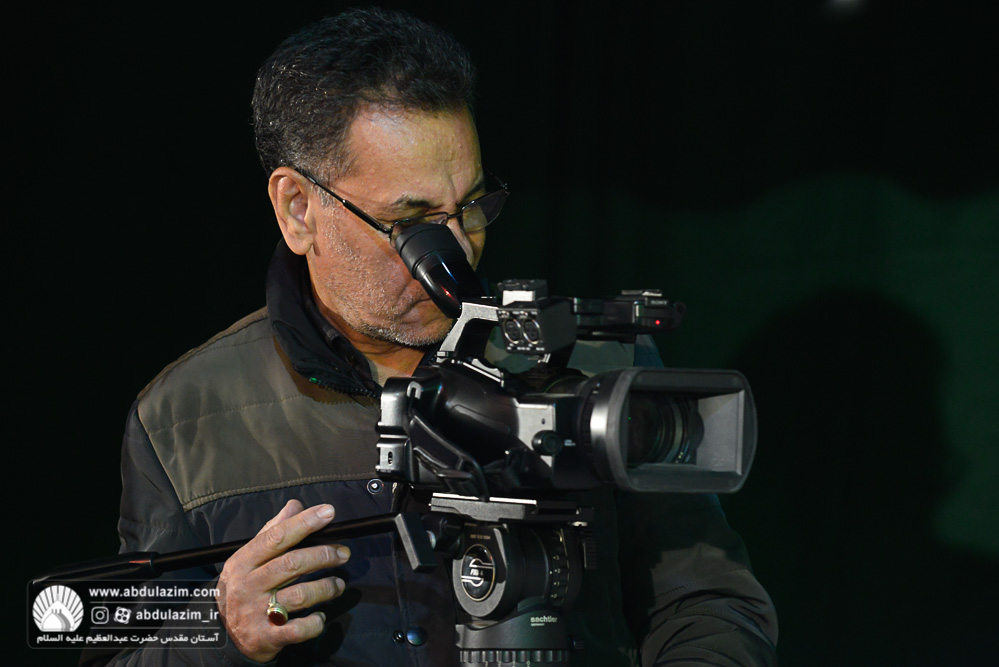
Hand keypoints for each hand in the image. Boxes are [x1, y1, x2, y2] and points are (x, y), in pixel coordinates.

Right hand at [216, 500, 350, 661]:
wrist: (225, 635)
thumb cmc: (245, 588)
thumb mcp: (249, 558)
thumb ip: (273, 531)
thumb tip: (295, 505)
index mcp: (243, 562)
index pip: (276, 537)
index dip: (304, 523)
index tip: (328, 513)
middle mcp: (247, 586)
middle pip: (292, 564)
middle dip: (323, 555)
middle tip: (343, 553)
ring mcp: (256, 613)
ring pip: (300, 595)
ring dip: (326, 587)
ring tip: (338, 584)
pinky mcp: (267, 637)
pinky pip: (299, 629)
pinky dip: (315, 622)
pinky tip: (320, 616)